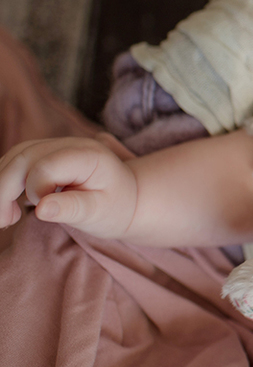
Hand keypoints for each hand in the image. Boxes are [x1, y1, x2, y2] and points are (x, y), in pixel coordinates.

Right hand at [0, 134, 137, 237]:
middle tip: (4, 223)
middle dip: (3, 191)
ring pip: (13, 158)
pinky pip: (14, 163)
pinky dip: (5, 184)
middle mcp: (69, 144)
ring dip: (1, 188)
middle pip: (22, 158)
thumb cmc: (115, 207)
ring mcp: (54, 146)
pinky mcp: (43, 154)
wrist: (127, 197)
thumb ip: (72, 209)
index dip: (36, 190)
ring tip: (6, 218)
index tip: (44, 211)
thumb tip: (42, 209)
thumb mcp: (100, 213)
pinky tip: (11, 207)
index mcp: (88, 155)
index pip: (45, 166)